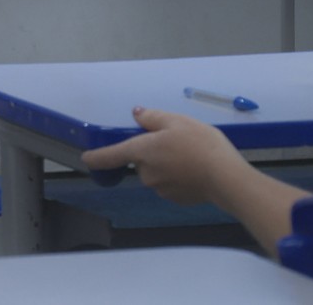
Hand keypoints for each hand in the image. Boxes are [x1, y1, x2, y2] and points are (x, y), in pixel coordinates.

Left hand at [81, 107, 248, 204]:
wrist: (226, 178)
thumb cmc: (200, 144)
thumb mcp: (176, 121)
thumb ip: (152, 117)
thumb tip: (137, 114)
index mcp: (140, 151)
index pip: (110, 156)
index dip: (96, 157)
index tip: (85, 158)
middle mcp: (145, 172)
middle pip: (141, 160)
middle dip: (153, 152)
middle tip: (177, 142)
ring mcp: (159, 188)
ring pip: (156, 172)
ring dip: (167, 164)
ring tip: (191, 156)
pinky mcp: (174, 198)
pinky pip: (170, 184)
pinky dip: (178, 177)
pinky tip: (196, 171)